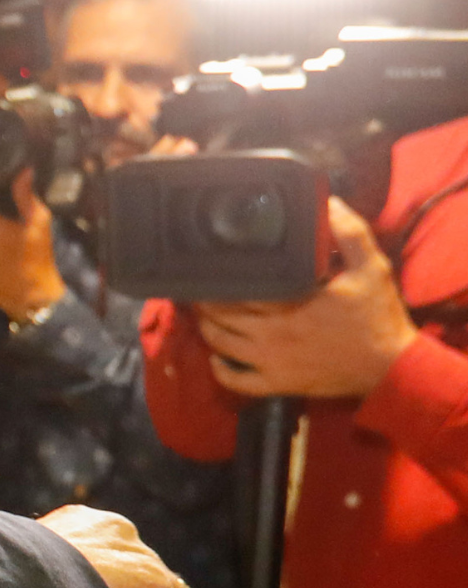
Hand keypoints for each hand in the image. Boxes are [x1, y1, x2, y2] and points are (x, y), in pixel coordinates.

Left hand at [193, 198, 417, 397]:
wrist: (389, 365)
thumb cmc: (377, 315)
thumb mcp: (371, 268)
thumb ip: (350, 233)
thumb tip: (329, 203)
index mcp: (288, 303)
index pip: (237, 287)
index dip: (217, 276)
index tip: (207, 266)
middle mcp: (270, 333)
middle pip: (218, 315)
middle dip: (205, 301)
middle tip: (199, 288)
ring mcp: (270, 361)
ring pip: (219, 344)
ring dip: (206, 329)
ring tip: (203, 315)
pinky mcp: (276, 384)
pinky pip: (235, 381)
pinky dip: (220, 370)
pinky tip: (217, 358)